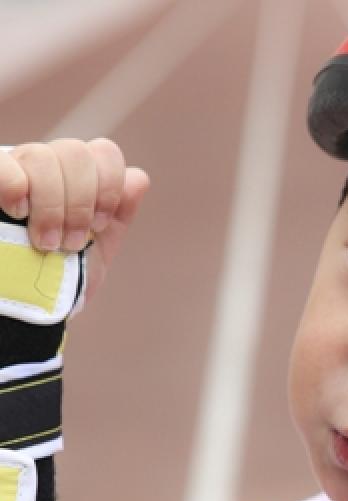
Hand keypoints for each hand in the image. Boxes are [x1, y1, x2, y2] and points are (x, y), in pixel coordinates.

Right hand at [0, 139, 148, 299]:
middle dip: (80, 203)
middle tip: (71, 242)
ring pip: (42, 155)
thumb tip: (139, 178)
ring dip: (51, 205)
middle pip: (76, 151)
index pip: (104, 152)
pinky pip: (4, 165)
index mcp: (78, 177)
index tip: (99, 226)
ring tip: (46, 243)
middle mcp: (47, 165)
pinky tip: (18, 212)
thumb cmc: (61, 275)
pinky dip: (15, 186)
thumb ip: (119, 215)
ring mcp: (16, 170)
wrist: (25, 305)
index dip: (109, 188)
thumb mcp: (97, 249)